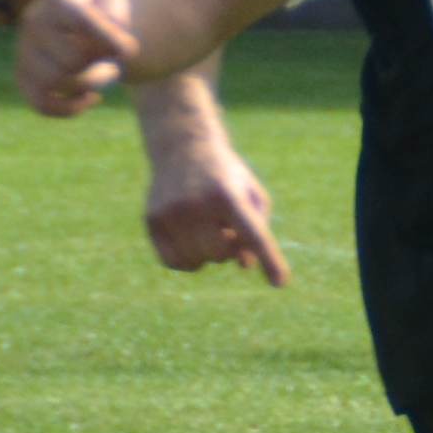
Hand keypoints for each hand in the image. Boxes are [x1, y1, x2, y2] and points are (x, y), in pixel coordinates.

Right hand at [19, 0, 139, 117]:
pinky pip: (42, 104)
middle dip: (101, 65)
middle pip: (72, 59)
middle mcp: (34, 22)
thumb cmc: (103, 12)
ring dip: (90, 84)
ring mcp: (24, 50)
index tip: (131, 51)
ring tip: (106, 74)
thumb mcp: (117, 4)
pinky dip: (70, 108)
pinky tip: (92, 97)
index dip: (109, 41)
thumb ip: (118, 17)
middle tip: (115, 62)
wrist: (83, 21)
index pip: (81, 23)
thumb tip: (117, 48)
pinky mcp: (24, 77)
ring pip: (55, 82)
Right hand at [143, 137, 289, 285]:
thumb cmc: (226, 177)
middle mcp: (197, 204)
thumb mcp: (251, 194)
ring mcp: (171, 212)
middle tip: (225, 228)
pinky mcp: (152, 220)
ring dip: (207, 253)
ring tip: (208, 228)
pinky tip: (191, 240)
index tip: (280, 283)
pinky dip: (187, 260)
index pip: (253, 235)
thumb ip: (257, 230)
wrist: (183, 149)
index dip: (269, 260)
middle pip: (221, 254)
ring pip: (197, 262)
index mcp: (228, 195)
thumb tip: (246, 264)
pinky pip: (174, 262)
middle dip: (228, 248)